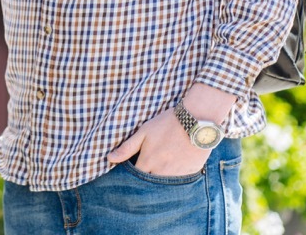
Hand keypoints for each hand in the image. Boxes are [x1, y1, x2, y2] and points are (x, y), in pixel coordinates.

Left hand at [107, 83, 235, 175]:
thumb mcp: (144, 132)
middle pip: (150, 183)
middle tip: (149, 169)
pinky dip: (177, 176)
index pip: (136, 178)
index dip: (134, 174)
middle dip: (147, 180)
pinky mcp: (191, 173)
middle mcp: (161, 172)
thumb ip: (127, 147)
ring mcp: (177, 174)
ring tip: (163, 167)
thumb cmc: (167, 123)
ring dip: (162, 179)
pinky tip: (177, 166)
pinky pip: (181, 181)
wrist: (196, 120)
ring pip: (165, 184)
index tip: (135, 168)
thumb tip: (110, 159)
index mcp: (148, 162)